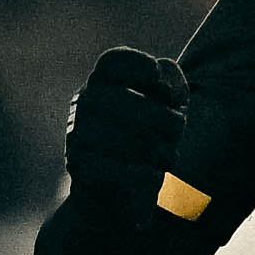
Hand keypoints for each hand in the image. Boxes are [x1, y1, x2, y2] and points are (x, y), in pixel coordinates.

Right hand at [60, 45, 188, 205]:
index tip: (160, 86)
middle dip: (155, 114)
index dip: (139, 66)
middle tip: (177, 129)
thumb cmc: (150, 142)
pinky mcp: (78, 166)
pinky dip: (140, 172)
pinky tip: (153, 175)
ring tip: (166, 157)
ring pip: (113, 134)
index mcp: (105, 82)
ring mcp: (76, 134)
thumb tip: (161, 80)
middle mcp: (84, 103)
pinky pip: (110, 166)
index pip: (113, 61)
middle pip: (116, 98)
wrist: (118, 193)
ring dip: (151, 146)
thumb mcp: (170, 109)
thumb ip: (172, 85)